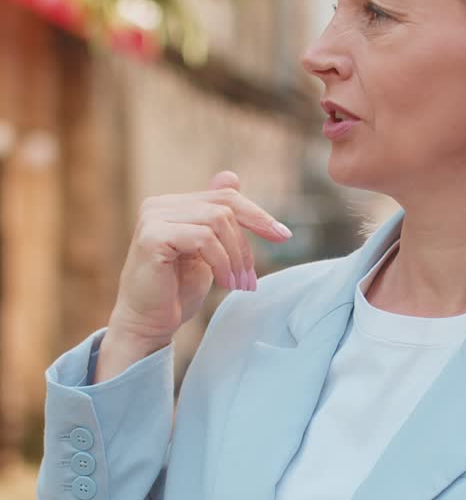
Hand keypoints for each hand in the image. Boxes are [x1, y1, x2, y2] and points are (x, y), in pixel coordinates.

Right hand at [107, 170, 292, 348]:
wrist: (147, 324)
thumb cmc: (176, 293)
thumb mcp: (207, 252)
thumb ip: (216, 218)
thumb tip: (231, 175)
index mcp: (171, 205)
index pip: (225, 197)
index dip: (258, 215)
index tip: (283, 236)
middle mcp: (158, 205)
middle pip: (225, 206)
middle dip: (246, 244)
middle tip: (250, 279)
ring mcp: (153, 218)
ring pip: (217, 221)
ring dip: (235, 256)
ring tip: (237, 284)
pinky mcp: (152, 237)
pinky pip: (203, 238)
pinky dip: (221, 261)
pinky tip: (223, 282)